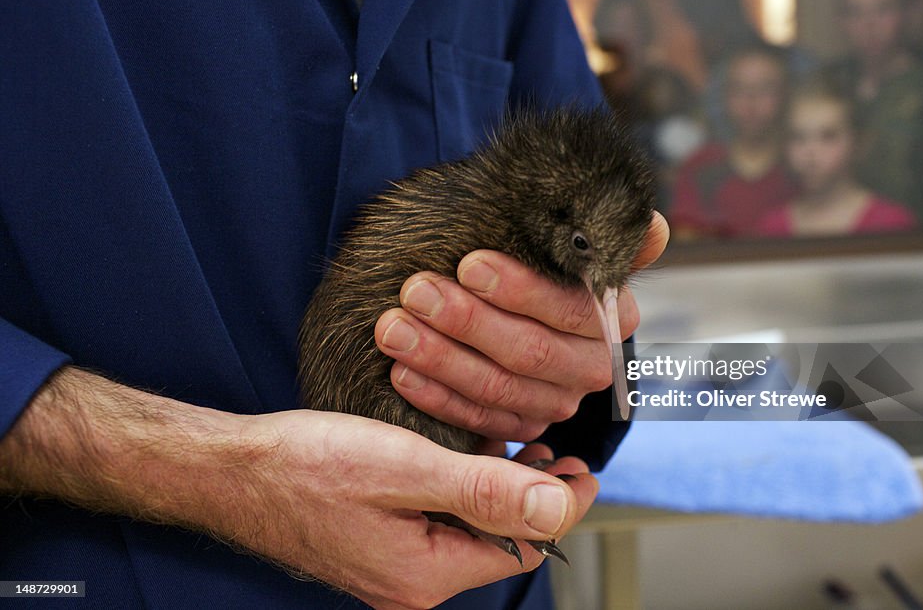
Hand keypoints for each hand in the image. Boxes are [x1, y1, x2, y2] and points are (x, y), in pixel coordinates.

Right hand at [0, 368, 597, 609]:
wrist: (232, 471)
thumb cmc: (306, 468)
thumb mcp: (408, 470)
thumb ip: (486, 492)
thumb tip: (558, 505)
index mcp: (427, 575)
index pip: (523, 545)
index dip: (562, 503)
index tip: (585, 465)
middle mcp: (414, 582)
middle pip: (499, 541)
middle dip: (534, 495)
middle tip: (555, 448)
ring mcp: (395, 565)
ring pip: (471, 528)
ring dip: (500, 487)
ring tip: (521, 444)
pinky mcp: (380, 543)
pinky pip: (440, 521)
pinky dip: (463, 489)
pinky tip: (469, 454)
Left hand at [375, 212, 668, 441]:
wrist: (516, 302)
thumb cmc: (535, 258)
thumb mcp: (568, 243)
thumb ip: (606, 238)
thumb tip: (658, 227)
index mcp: (613, 318)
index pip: (568, 309)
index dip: (519, 289)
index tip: (468, 263)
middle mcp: (593, 368)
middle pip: (529, 352)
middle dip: (466, 322)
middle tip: (414, 292)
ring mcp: (557, 403)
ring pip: (498, 387)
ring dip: (439, 358)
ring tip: (392, 328)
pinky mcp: (522, 425)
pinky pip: (479, 419)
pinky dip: (437, 397)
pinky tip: (401, 372)